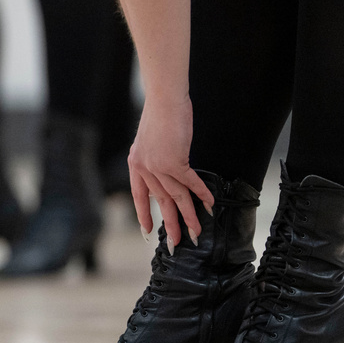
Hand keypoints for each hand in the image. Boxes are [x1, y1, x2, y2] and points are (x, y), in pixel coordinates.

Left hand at [127, 94, 212, 252]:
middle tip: (176, 243)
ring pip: (176, 197)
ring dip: (189, 216)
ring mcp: (159, 166)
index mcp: (135, 164)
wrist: (164, 99)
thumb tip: (163, 174)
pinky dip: (201, 194)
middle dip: (170, 224)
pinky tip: (208, 205)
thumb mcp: (149, 140)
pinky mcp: (175, 161)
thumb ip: (153, 159)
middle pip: (161, 202)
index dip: (144, 214)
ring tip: (196, 232)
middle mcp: (144, 168)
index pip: (139, 196)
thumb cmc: (160, 115)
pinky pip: (190, 183)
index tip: (147, 231)